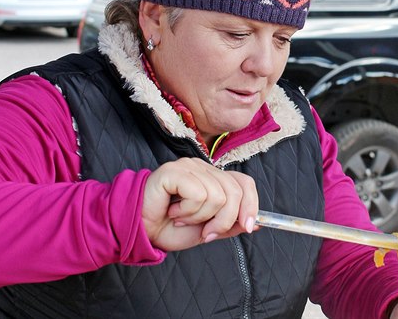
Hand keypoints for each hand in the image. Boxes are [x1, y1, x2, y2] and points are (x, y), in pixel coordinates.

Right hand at [142, 157, 257, 250]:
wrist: (141, 232)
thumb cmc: (170, 228)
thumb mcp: (208, 230)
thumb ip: (230, 224)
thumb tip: (256, 222)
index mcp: (214, 178)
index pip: (245, 183)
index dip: (250, 205)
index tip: (245, 227)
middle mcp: (203, 168)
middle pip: (234, 192)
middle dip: (224, 220)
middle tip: (206, 232)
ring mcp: (188, 166)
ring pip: (217, 196)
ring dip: (200, 217)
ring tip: (182, 218)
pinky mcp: (174, 171)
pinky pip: (198, 194)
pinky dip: (188, 211)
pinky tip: (174, 211)